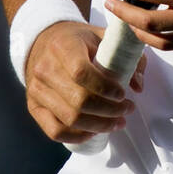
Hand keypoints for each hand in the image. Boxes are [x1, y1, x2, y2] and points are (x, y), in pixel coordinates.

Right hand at [24, 19, 145, 144]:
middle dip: (109, 111)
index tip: (123, 94)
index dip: (105, 88)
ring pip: (69, 119)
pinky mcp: (34, 107)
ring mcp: (37, 90)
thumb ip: (125, 55)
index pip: (81, 73)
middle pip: (78, 100)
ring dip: (98, 126)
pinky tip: (94, 132)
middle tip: (127, 110)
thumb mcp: (102, 37)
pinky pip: (55, 131)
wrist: (44, 42)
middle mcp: (45, 69)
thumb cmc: (78, 41)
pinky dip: (77, 136)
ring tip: (117, 122)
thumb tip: (138, 86)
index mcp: (62, 46)